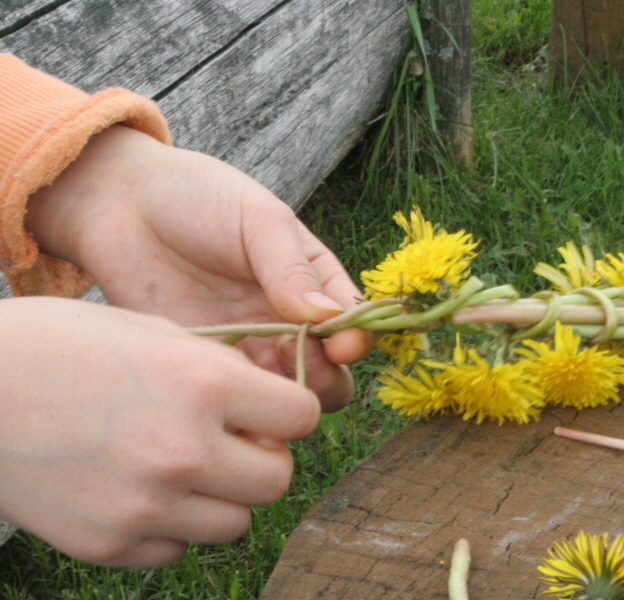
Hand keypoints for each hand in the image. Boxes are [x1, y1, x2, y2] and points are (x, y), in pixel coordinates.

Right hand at [0, 297, 319, 566]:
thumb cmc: (63, 344)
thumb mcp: (155, 332)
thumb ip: (223, 374)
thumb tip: (271, 412)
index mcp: (201, 385)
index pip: (303, 416)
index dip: (291, 410)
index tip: (272, 409)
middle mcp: (181, 451)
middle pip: (277, 480)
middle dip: (265, 458)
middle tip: (234, 441)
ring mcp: (144, 506)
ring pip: (234, 522)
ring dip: (223, 495)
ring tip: (183, 465)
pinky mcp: (108, 544)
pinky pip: (177, 548)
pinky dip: (172, 525)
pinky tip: (140, 488)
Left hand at [25, 125, 371, 410]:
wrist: (120, 204)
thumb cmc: (199, 196)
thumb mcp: (257, 218)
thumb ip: (292, 267)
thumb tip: (330, 318)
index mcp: (313, 281)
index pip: (351, 322)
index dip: (355, 339)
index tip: (342, 345)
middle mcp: (288, 321)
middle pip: (329, 372)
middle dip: (326, 378)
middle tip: (299, 362)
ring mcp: (248, 347)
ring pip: (285, 394)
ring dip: (285, 395)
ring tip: (260, 372)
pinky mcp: (206, 365)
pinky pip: (234, 398)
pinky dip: (239, 402)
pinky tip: (223, 385)